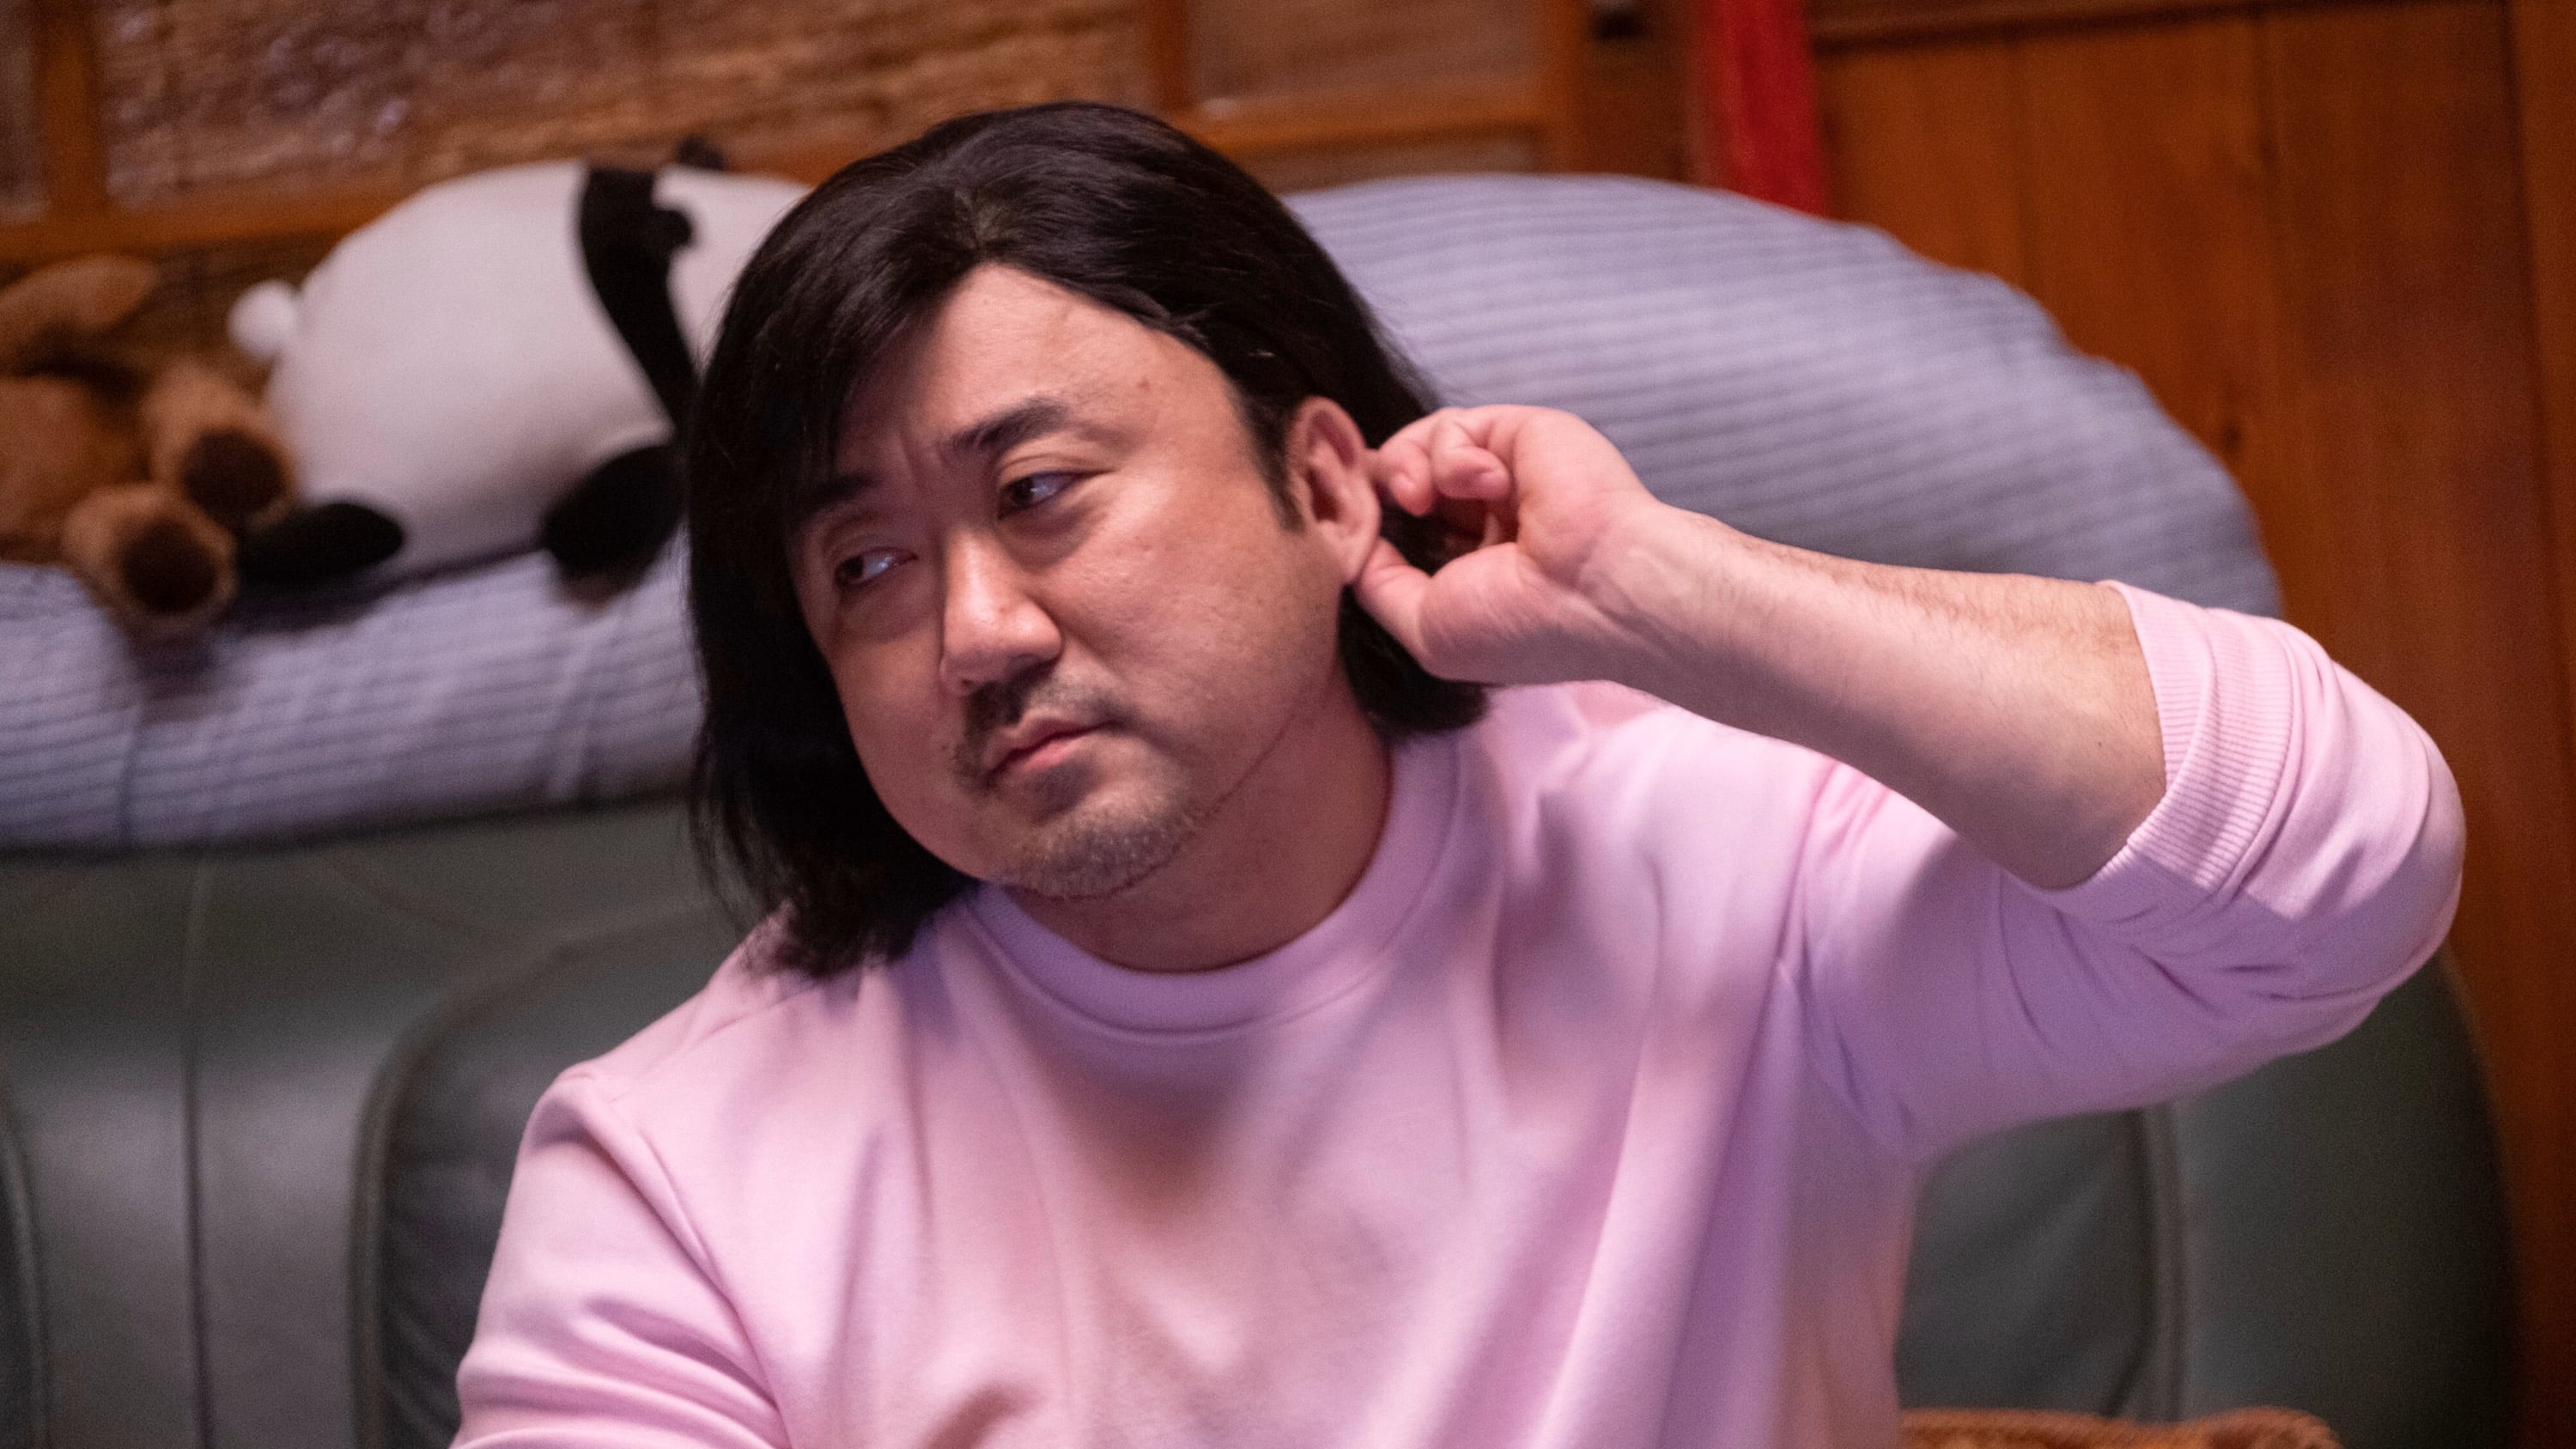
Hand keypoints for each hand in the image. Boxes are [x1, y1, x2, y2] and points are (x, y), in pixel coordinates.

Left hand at [1355, 405, 1670, 684]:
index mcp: (1470, 567)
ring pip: (1416, 448)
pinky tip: (1489, 484)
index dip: (1365, 521)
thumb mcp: (1426, 627)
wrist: (1597, 590)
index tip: (1338, 524)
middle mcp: (1485, 519)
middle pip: (1400, 481)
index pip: (1401, 530)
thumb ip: (1378, 583)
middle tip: (1381, 507)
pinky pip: (1450, 426)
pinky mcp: (1516, 434)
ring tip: (1422, 496)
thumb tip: (1351, 540)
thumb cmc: (1523, 625)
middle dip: (1376, 491)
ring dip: (1406, 469)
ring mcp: (1502, 475)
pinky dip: (1452, 455)